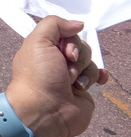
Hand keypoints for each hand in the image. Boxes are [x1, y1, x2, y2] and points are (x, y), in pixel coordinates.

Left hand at [5, 16, 107, 136]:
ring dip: (84, 70)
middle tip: (66, 70)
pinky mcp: (83, 89)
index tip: (63, 52)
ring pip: (90, 61)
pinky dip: (99, 76)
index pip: (65, 33)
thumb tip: (77, 24)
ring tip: (72, 83)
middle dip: (77, 56)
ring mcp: (71, 75)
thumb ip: (54, 24)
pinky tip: (99, 80)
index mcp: (43, 49)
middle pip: (80, 46)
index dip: (69, 41)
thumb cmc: (38, 77)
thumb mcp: (38, 41)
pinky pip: (97, 75)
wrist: (46, 112)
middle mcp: (56, 60)